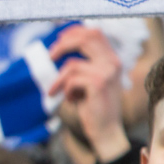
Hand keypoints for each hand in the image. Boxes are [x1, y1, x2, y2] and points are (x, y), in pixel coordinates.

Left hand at [47, 24, 129, 162]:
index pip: (94, 33)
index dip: (75, 32)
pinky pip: (71, 80)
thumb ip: (84, 63)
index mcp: (112, 59)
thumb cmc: (95, 106)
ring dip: (61, 81)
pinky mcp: (98, 84)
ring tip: (65, 94)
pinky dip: (66, 91)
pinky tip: (73, 101)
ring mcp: (107, 73)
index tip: (59, 39)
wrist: (106, 131)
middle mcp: (112, 63)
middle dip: (63, 46)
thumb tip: (62, 45)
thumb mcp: (92, 80)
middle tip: (50, 56)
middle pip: (85, 39)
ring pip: (71, 65)